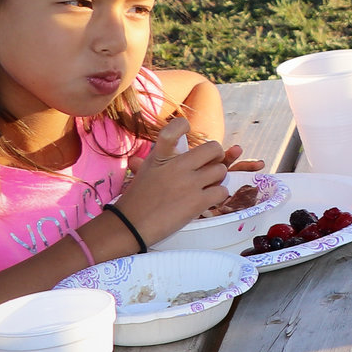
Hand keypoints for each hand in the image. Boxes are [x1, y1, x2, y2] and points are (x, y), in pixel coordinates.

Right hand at [114, 117, 240, 245]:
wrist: (130, 225)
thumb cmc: (137, 199)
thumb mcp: (144, 172)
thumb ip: (150, 161)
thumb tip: (138, 158)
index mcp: (160, 156)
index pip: (173, 130)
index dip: (181, 126)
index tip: (186, 126)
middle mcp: (176, 166)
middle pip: (213, 148)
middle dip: (217, 157)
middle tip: (210, 165)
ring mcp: (188, 183)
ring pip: (221, 171)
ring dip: (217, 179)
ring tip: (205, 185)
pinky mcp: (197, 201)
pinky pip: (222, 191)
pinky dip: (217, 196)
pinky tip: (206, 199)